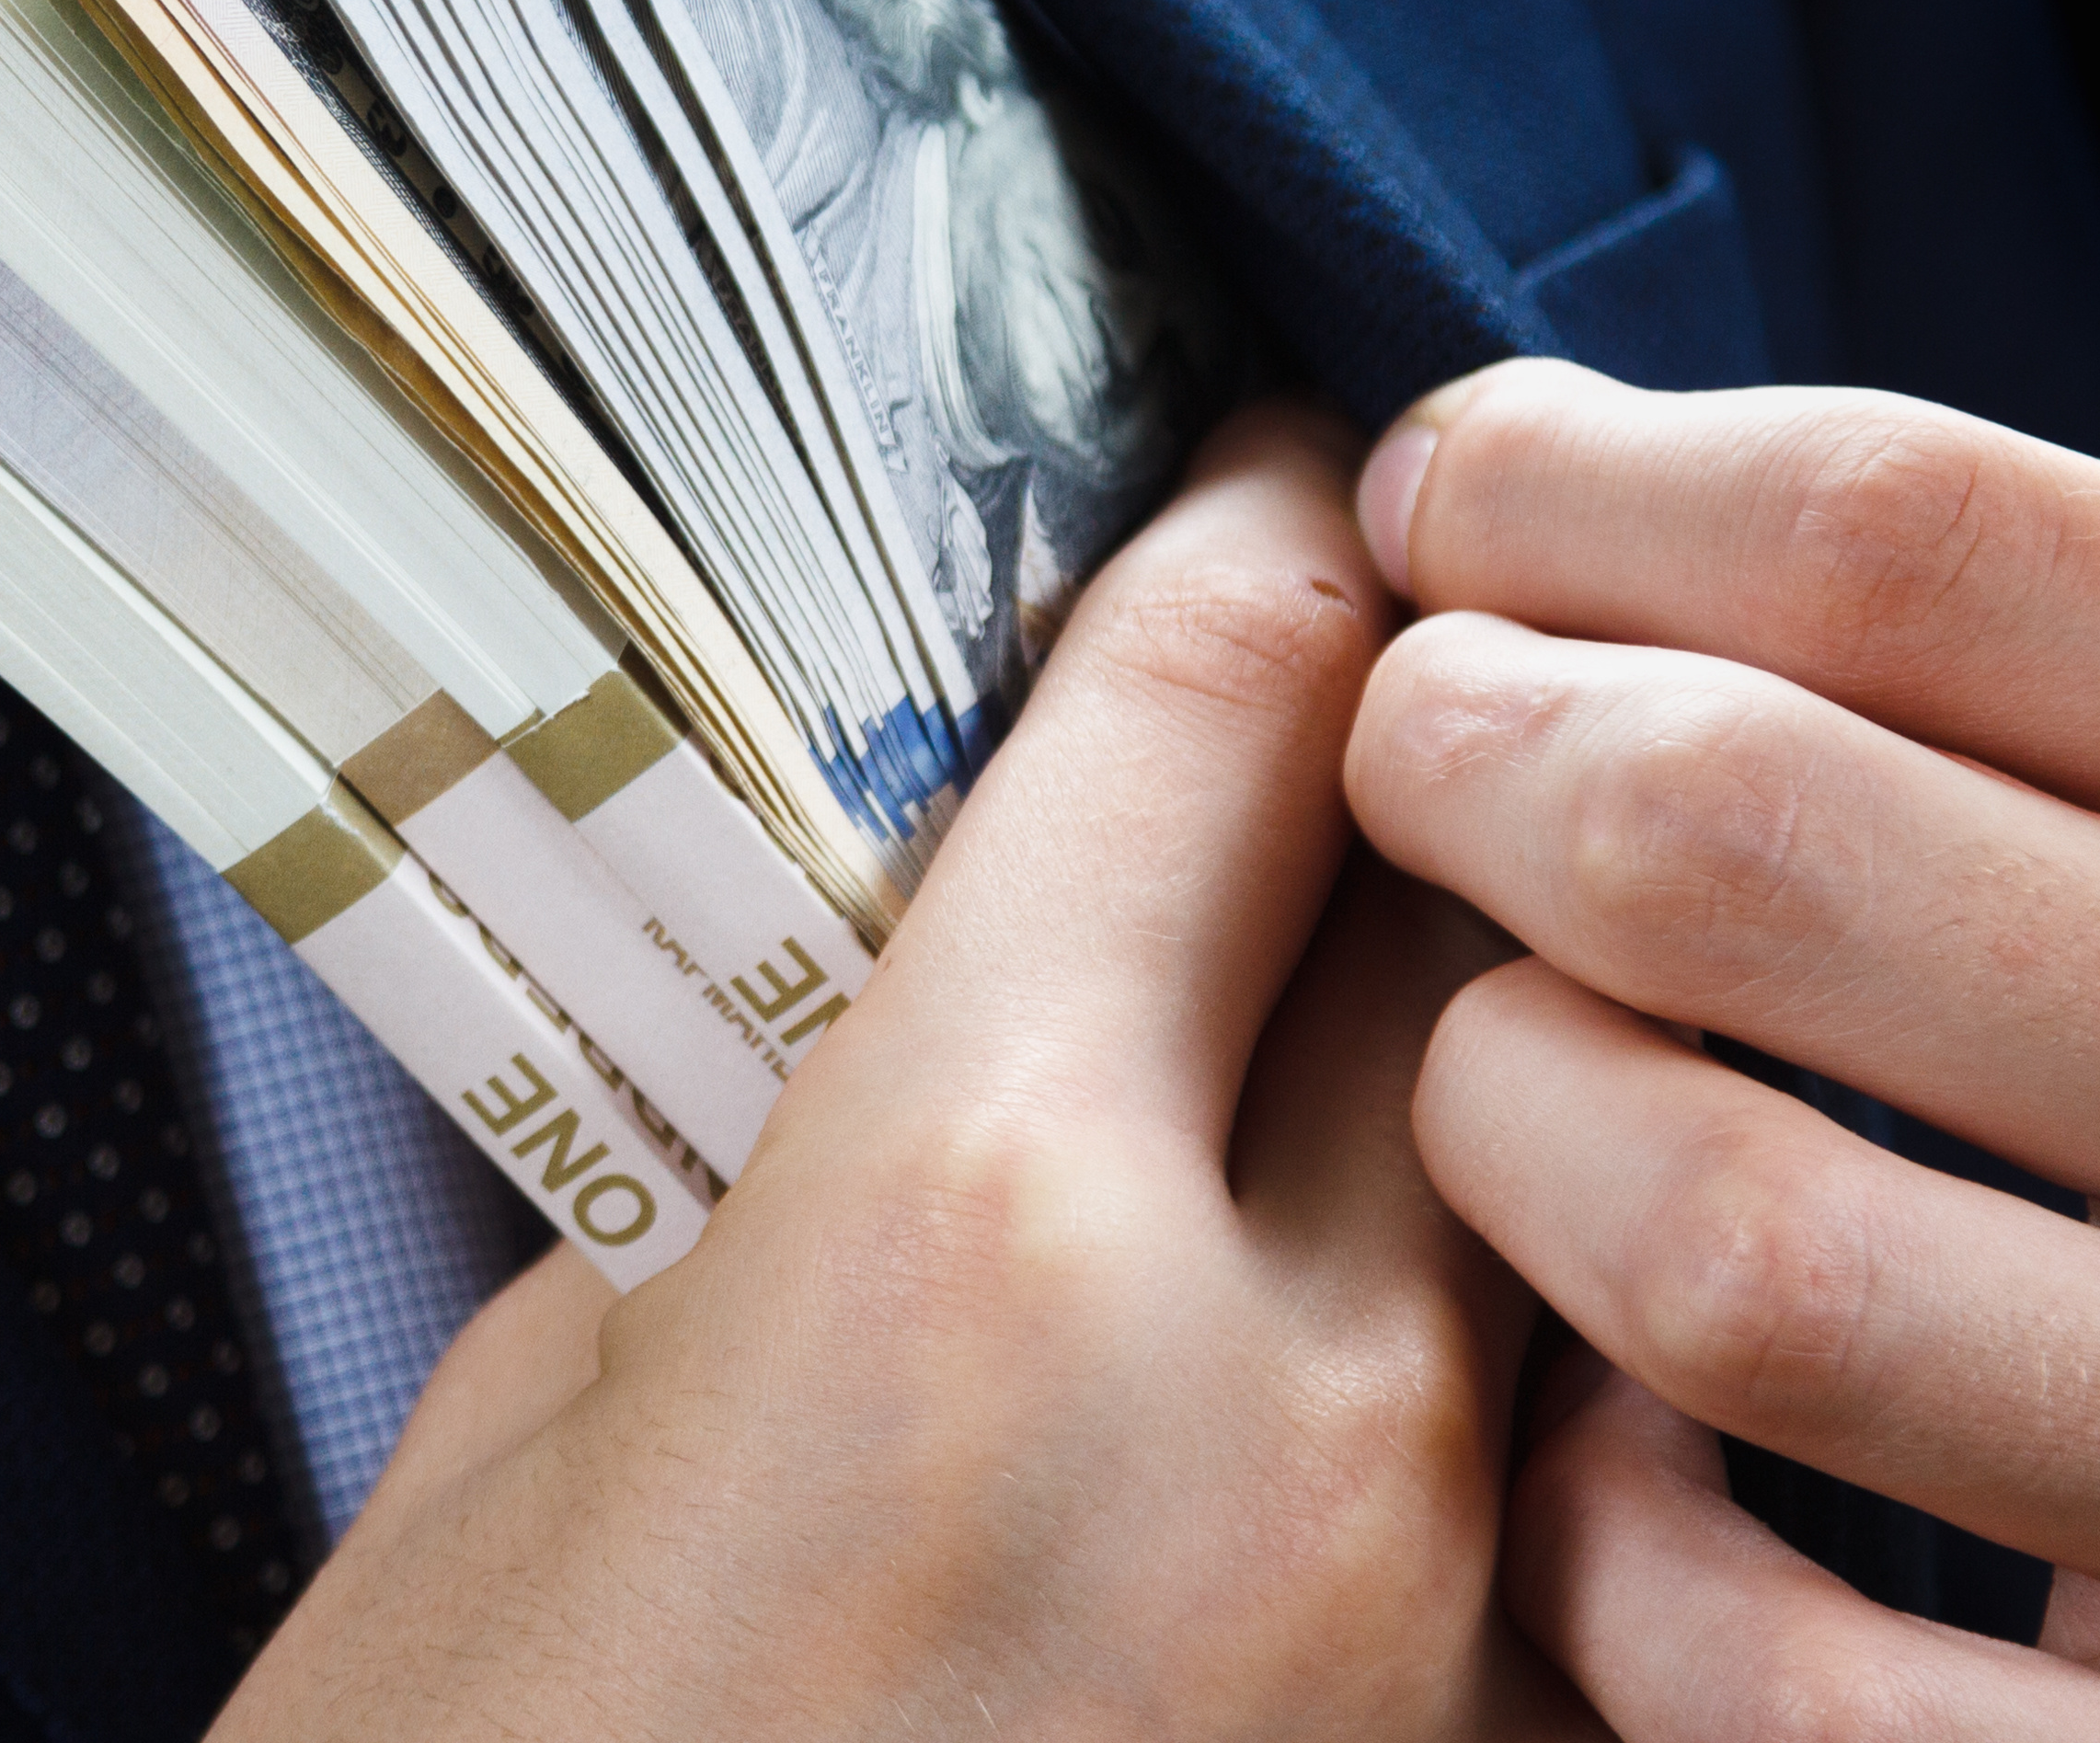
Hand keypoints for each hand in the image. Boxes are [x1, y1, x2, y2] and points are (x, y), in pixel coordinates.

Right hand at [214, 404, 1599, 1741]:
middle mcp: (1275, 1390)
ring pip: (1583, 1179)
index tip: (1303, 472)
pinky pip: (1578, 1485)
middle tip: (1372, 696)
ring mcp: (1449, 1634)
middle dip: (1441, 752)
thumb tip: (881, 1047)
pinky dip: (1498, 1370)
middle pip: (1489, 891)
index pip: (1225, 701)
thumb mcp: (515, 1450)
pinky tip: (1350, 1371)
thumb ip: (741, 1194)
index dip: (1274, 520)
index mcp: (957, 1218)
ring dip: (1499, 1065)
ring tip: (1370, 1036)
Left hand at [1345, 361, 2099, 1737]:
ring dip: (1507, 1126)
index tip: (1456, 492)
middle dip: (1462, 753)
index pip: (1904, 539)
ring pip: (1709, 1245)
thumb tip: (1599, 497)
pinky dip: (1613, 1545)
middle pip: (1729, 840)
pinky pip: (1782, 1678)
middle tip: (1422, 755)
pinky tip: (1623, 1447)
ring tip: (1518, 1076)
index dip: (1570, 482)